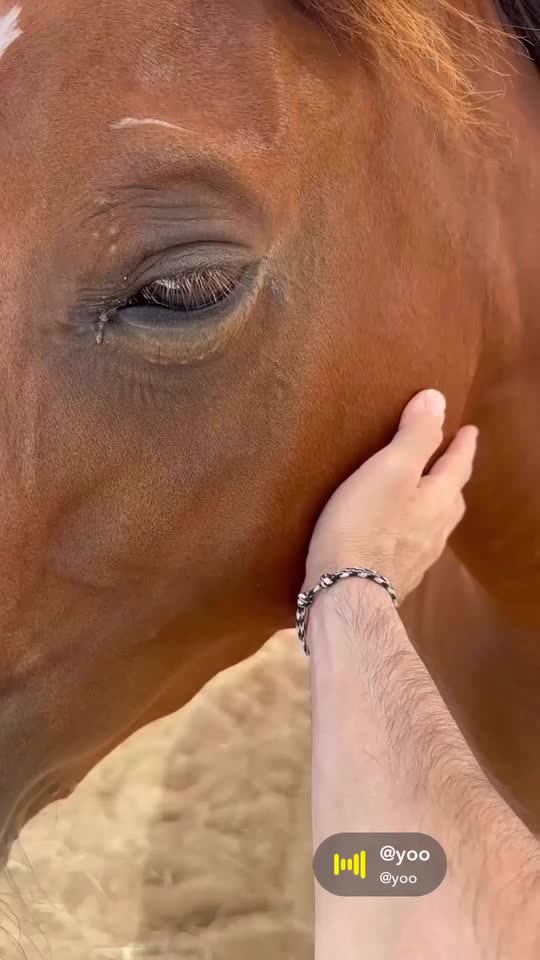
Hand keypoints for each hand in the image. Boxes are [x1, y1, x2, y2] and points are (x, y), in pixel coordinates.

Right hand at [303, 389, 478, 601]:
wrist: (346, 595)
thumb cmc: (365, 526)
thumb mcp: (390, 470)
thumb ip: (415, 436)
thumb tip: (437, 400)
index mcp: (437, 502)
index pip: (458, 467)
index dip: (463, 446)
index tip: (470, 430)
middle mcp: (433, 532)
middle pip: (451, 500)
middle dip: (451, 479)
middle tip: (449, 463)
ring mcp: (415, 559)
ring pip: (433, 526)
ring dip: (432, 507)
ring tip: (421, 497)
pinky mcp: (393, 578)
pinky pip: (410, 546)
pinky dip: (409, 531)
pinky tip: (392, 536)